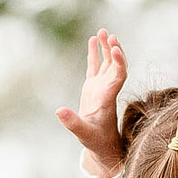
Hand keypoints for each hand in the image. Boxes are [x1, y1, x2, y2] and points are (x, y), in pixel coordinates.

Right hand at [56, 29, 127, 177]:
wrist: (103, 146)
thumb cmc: (96, 141)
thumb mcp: (83, 134)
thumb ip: (72, 123)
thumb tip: (59, 110)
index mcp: (108, 98)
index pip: (118, 76)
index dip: (119, 62)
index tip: (115, 49)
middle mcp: (107, 90)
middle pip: (115, 65)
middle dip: (113, 50)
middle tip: (109, 34)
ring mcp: (101, 88)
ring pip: (107, 64)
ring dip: (106, 48)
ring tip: (102, 31)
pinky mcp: (93, 88)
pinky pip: (96, 67)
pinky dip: (95, 54)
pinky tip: (93, 40)